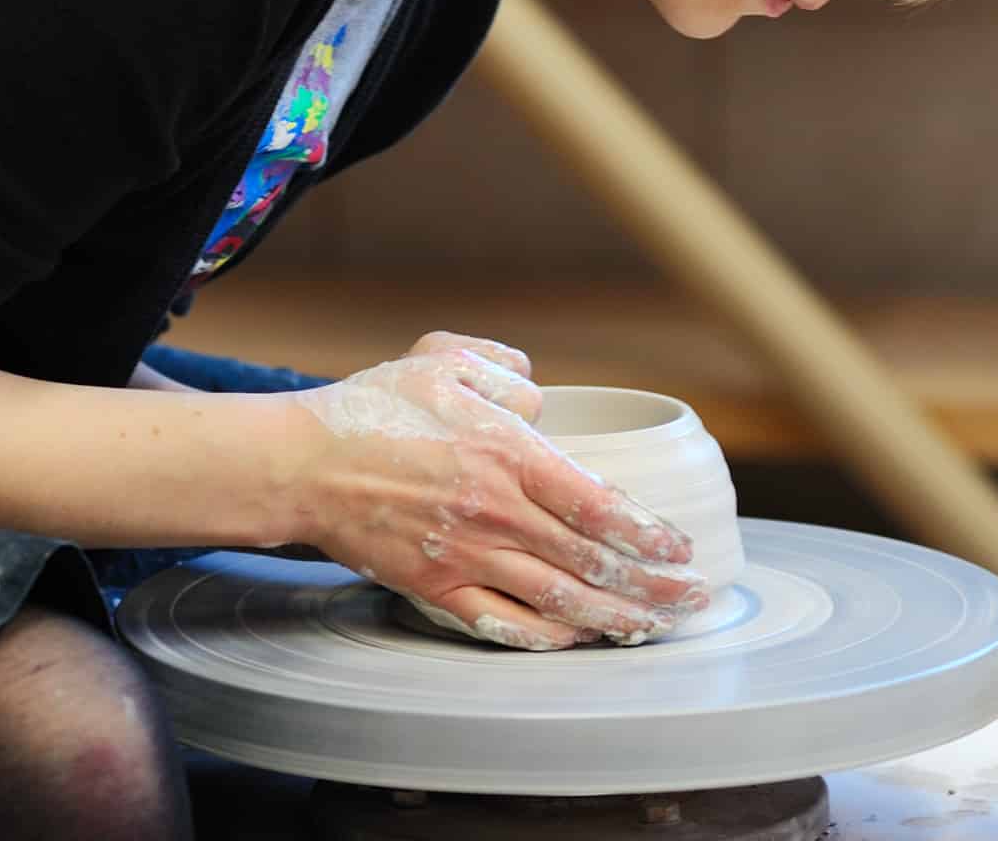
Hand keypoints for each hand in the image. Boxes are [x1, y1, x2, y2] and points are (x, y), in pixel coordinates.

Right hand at [284, 339, 706, 649]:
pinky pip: (504, 624)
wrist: (304, 464)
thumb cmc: (373, 406)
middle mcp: (499, 513)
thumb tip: (536, 395)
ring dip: (613, 619)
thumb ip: (503, 368)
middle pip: (592, 564)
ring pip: (558, 602)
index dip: (648, 535)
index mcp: (509, 455)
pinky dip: (547, 637)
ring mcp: (469, 558)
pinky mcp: (437, 588)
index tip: (680, 550)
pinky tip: (576, 639)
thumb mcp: (444, 358)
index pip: (599, 507)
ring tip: (651, 628)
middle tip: (692, 601)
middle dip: (651, 588)